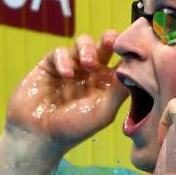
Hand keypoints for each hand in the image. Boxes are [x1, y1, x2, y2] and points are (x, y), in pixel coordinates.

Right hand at [6, 31, 128, 153]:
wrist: (38, 135)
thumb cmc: (74, 128)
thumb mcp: (103, 112)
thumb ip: (119, 91)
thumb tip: (136, 68)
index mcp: (107, 83)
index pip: (123, 60)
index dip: (128, 51)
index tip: (133, 48)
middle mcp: (91, 72)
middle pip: (105, 45)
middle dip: (109, 39)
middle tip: (110, 42)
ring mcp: (71, 66)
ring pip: (83, 42)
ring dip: (87, 48)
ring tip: (88, 64)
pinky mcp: (50, 64)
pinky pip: (60, 52)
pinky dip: (64, 59)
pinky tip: (66, 75)